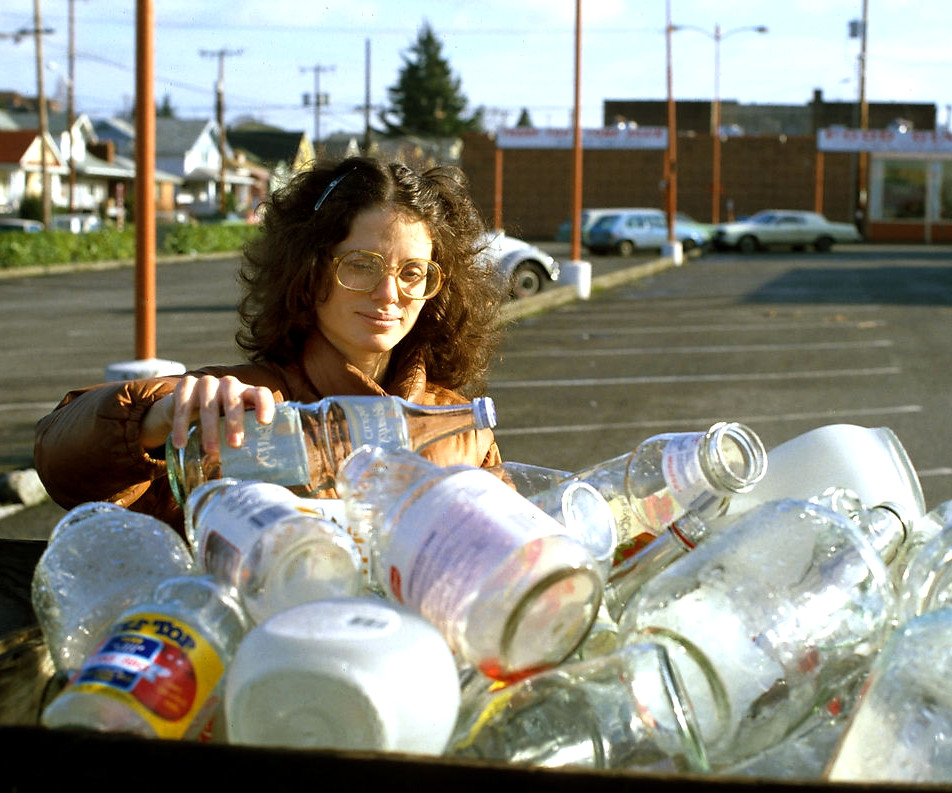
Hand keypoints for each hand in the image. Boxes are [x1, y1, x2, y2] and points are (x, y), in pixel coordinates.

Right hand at [141, 375, 275, 451]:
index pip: (261, 394)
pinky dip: (181, 425)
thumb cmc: (220, 418)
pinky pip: (183, 404)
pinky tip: (181, 443)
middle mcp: (229, 384)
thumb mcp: (235, 424)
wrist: (187, 404)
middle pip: (234, 400)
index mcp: (247, 393)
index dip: (264, 405)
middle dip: (234, 422)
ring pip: (209, 404)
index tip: (264, 422)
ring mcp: (207, 382)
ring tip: (211, 451)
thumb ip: (246, 436)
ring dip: (210, 428)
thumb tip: (260, 467)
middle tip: (235, 445)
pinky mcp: (186, 385)